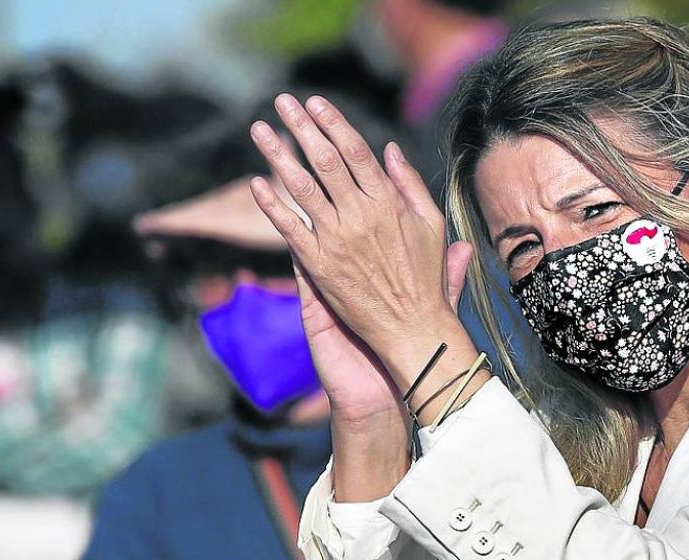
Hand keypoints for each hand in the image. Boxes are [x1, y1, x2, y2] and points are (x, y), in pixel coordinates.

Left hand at [247, 94, 473, 375]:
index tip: (315, 103)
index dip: (333, 124)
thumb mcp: (431, 226)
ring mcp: (337, 241)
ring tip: (259, 130)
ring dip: (278, 155)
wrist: (413, 329)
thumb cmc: (425, 279)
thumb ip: (409, 185)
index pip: (355, 151)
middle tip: (282, 101)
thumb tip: (388, 149)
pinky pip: (289, 229)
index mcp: (389, 203)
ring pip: (302, 188)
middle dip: (302, 127)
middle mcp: (360, 216)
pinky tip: (256, 183)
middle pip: (325, 161)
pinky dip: (272, 205)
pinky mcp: (319, 267)